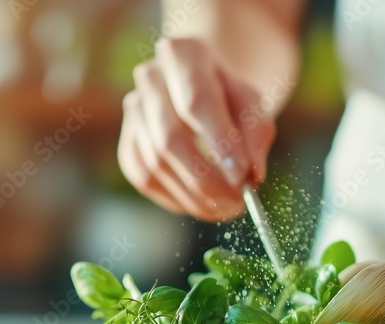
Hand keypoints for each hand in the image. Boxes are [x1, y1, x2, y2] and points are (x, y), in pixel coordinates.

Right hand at [118, 38, 275, 221]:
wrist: (202, 90)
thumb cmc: (231, 97)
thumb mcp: (253, 104)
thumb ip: (257, 133)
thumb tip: (250, 175)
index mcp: (183, 54)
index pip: (197, 101)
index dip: (220, 143)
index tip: (242, 177)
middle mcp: (150, 78)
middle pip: (170, 137)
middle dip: (206, 179)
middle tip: (236, 203)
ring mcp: (133, 109)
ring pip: (156, 163)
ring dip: (193, 195)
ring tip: (226, 208)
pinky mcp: (127, 142)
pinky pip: (145, 178)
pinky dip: (175, 198)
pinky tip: (201, 204)